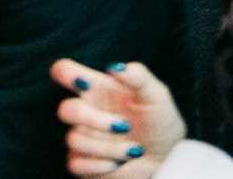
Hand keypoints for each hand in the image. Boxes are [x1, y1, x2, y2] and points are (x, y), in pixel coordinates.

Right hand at [50, 59, 185, 177]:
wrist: (167, 159)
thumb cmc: (160, 123)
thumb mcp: (157, 96)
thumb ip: (138, 76)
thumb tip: (114, 67)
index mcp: (96, 89)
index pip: (65, 72)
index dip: (64, 73)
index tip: (84, 83)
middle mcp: (86, 111)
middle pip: (65, 110)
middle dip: (93, 120)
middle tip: (123, 126)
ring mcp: (83, 137)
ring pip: (74, 140)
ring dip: (107, 147)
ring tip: (133, 150)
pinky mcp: (82, 162)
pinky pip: (75, 163)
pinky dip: (99, 165)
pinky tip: (118, 163)